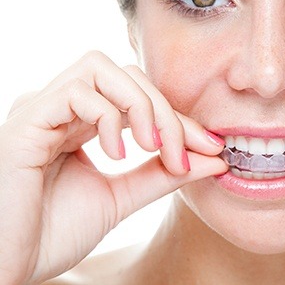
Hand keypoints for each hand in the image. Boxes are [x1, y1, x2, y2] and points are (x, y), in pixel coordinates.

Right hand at [0, 51, 227, 284]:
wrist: (8, 266)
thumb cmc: (52, 233)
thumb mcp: (122, 198)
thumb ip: (163, 174)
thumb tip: (214, 159)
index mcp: (81, 123)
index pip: (139, 97)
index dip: (179, 118)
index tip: (211, 147)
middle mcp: (61, 109)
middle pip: (126, 75)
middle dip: (165, 110)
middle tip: (183, 153)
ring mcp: (41, 110)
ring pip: (101, 69)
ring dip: (140, 105)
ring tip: (151, 147)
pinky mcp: (26, 122)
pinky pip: (75, 92)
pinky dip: (107, 117)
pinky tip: (117, 154)